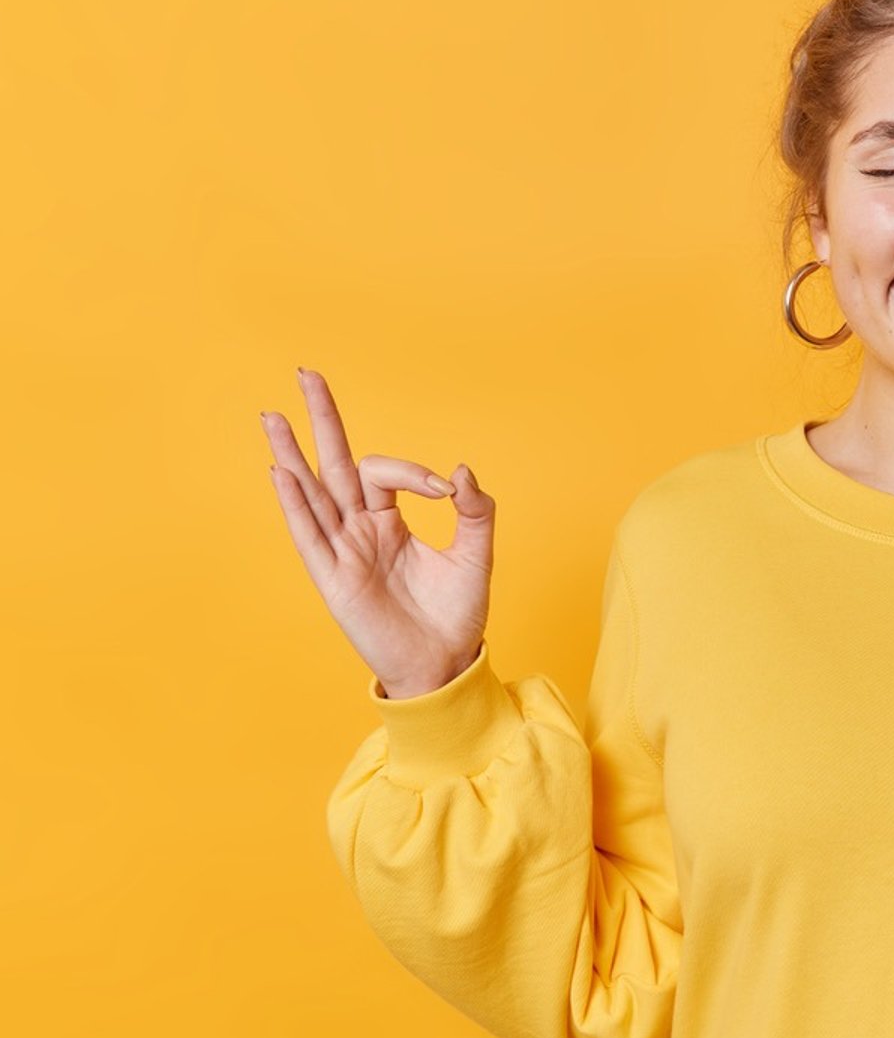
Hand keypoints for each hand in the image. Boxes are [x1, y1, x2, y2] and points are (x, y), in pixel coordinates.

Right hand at [260, 367, 495, 698]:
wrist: (447, 663)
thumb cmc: (458, 613)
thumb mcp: (476, 555)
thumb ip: (476, 512)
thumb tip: (461, 470)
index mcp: (388, 522)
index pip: (384, 475)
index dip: (411, 471)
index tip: (444, 489)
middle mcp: (359, 531)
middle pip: (333, 465)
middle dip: (322, 420)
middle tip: (306, 373)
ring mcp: (343, 553)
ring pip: (312, 494)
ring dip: (292, 454)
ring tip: (273, 415)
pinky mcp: (335, 580)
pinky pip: (311, 536)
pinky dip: (297, 505)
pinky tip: (282, 472)